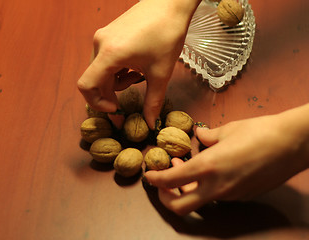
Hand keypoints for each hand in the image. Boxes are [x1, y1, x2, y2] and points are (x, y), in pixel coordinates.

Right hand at [77, 0, 199, 128]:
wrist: (170, 3)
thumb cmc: (167, 33)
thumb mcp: (161, 72)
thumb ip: (153, 102)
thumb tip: (150, 124)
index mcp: (110, 53)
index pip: (86, 85)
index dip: (97, 103)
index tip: (116, 108)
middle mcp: (100, 44)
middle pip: (94, 80)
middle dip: (110, 95)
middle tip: (127, 103)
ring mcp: (102, 37)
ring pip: (101, 71)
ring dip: (116, 82)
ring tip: (138, 78)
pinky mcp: (108, 34)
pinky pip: (105, 59)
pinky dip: (117, 70)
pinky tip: (134, 67)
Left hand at [144, 110, 308, 214]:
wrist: (293, 143)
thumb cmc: (260, 132)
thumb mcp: (228, 130)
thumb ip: (208, 136)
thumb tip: (198, 136)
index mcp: (208, 167)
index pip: (170, 180)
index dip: (155, 179)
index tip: (148, 175)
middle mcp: (217, 186)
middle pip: (181, 207)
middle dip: (165, 198)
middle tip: (162, 184)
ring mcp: (231, 195)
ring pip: (199, 201)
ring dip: (186, 189)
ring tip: (184, 168)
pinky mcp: (243, 197)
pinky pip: (217, 197)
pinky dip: (205, 187)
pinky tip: (210, 171)